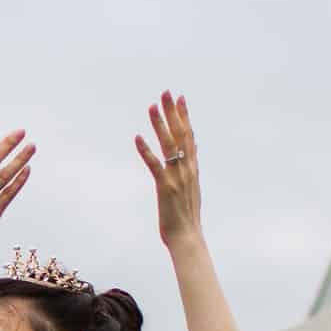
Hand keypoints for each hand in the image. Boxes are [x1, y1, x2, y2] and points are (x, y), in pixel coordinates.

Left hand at [134, 91, 201, 247]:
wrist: (188, 238)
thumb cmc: (186, 216)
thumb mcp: (191, 187)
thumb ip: (191, 167)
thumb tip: (192, 149)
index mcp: (193, 168)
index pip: (189, 136)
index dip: (184, 116)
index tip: (179, 98)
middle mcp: (187, 169)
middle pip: (180, 134)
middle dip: (173, 112)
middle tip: (166, 92)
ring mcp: (177, 177)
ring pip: (168, 145)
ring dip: (160, 124)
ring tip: (152, 106)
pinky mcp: (165, 188)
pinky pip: (154, 165)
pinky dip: (146, 150)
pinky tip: (137, 137)